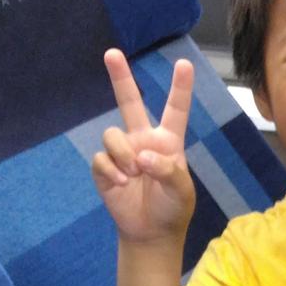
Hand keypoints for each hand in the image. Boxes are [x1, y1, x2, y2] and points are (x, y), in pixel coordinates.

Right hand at [91, 49, 195, 245]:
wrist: (151, 232)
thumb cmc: (173, 208)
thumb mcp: (181, 191)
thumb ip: (167, 170)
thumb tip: (141, 157)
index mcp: (168, 142)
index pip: (176, 110)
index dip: (180, 87)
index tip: (184, 64)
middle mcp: (143, 140)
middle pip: (130, 102)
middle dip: (120, 77)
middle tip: (111, 52)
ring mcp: (122, 152)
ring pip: (112, 134)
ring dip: (122, 154)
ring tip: (133, 175)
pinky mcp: (105, 168)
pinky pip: (101, 158)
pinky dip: (111, 171)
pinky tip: (122, 184)